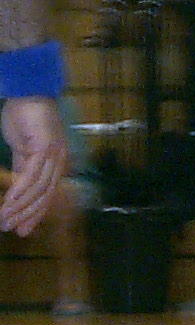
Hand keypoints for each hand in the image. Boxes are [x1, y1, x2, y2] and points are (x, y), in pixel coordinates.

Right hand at [0, 98, 68, 235]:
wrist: (28, 94)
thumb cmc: (26, 120)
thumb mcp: (23, 150)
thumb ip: (23, 169)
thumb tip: (17, 192)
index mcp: (56, 163)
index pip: (47, 195)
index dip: (35, 214)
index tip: (21, 230)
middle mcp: (59, 161)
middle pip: (45, 196)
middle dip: (27, 215)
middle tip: (9, 229)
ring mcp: (54, 154)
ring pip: (38, 189)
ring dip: (20, 207)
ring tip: (3, 220)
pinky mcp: (44, 147)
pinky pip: (31, 175)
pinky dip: (19, 190)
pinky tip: (8, 202)